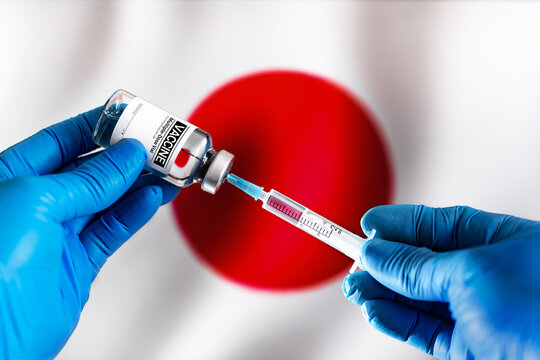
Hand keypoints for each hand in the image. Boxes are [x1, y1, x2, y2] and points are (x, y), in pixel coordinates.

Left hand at [0, 107, 178, 358]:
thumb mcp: (35, 201)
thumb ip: (88, 180)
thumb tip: (125, 156)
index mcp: (10, 178)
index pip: (62, 140)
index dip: (99, 125)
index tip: (131, 116)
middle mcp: (35, 204)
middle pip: (92, 169)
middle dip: (128, 155)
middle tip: (161, 144)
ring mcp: (58, 235)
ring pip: (109, 200)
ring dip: (142, 183)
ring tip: (170, 168)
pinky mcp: (79, 264)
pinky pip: (114, 230)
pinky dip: (137, 213)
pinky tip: (154, 198)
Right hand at [343, 205, 539, 358]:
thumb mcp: (471, 274)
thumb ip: (418, 265)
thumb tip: (377, 252)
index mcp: (499, 241)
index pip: (439, 225)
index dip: (401, 224)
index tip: (367, 226)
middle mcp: (486, 275)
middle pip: (422, 262)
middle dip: (385, 262)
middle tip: (354, 263)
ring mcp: (476, 312)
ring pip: (416, 297)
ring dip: (381, 292)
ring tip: (355, 289)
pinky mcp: (468, 346)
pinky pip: (421, 329)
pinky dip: (394, 319)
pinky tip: (375, 310)